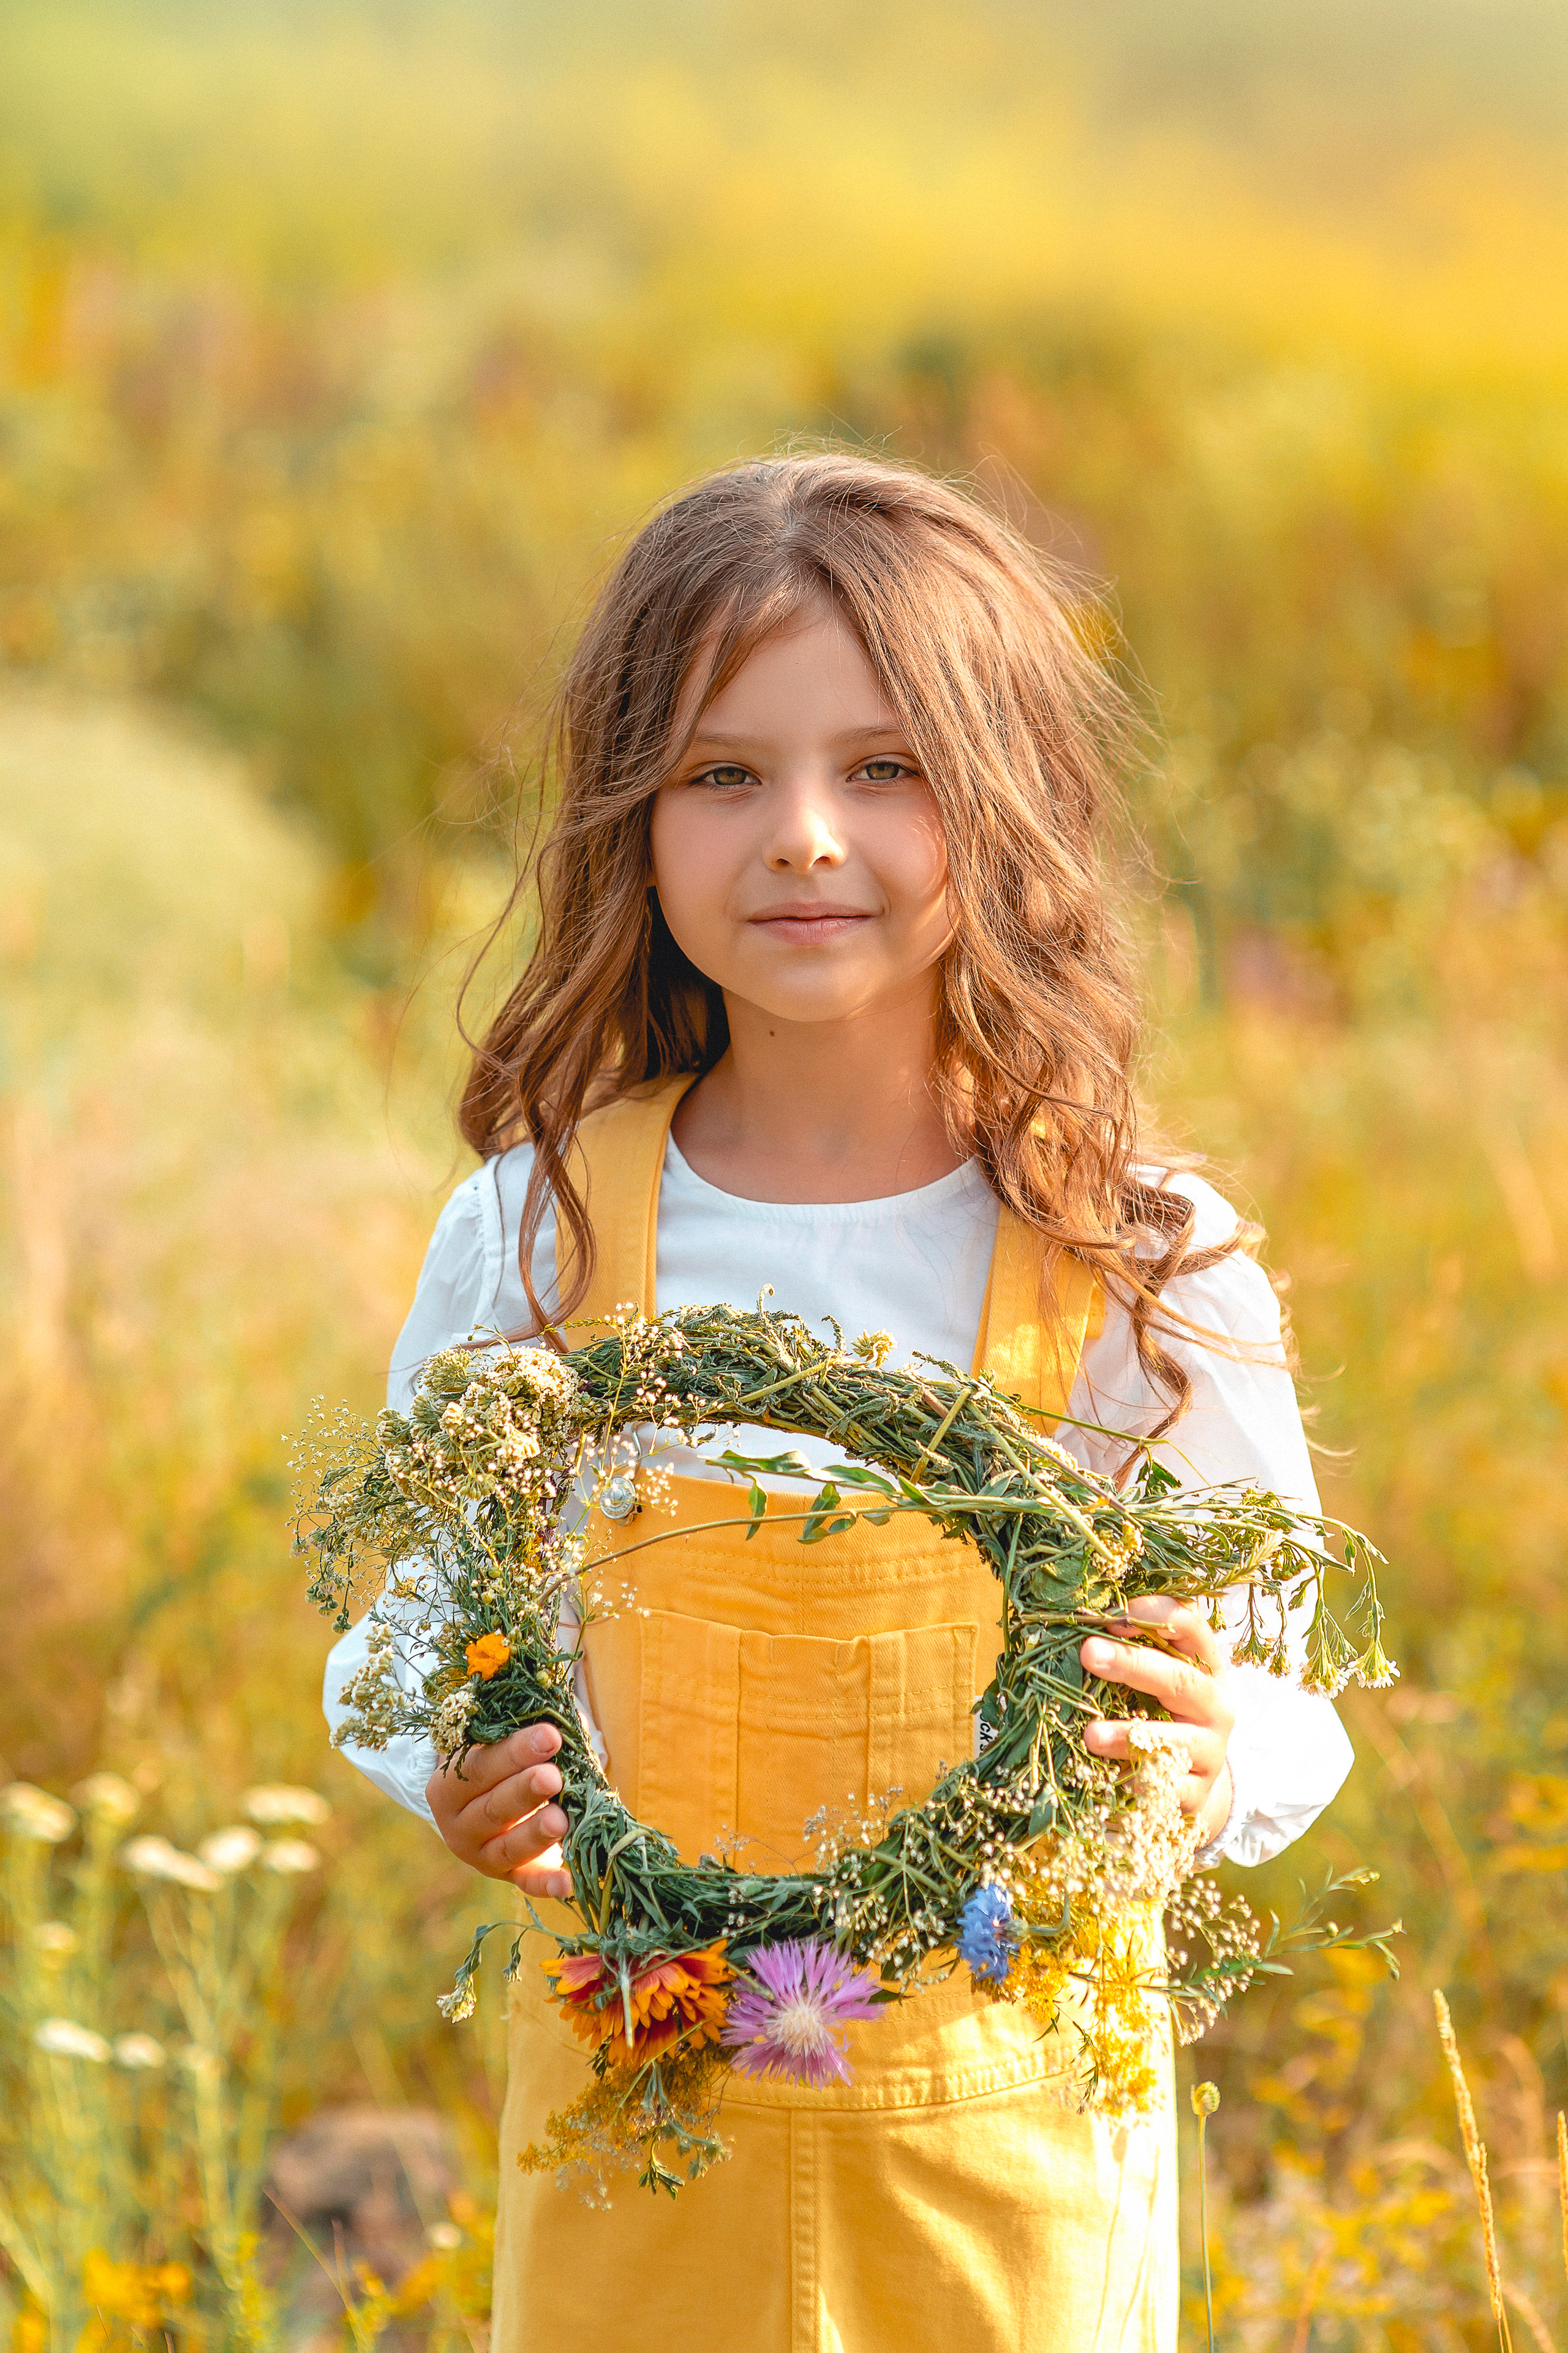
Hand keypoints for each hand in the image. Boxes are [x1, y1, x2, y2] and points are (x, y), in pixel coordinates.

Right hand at [425, 1724, 572, 1898]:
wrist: (484, 1800)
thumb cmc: (498, 1760)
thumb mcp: (498, 1741)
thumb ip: (529, 1729)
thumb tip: (569, 1721)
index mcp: (448, 1786)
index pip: (479, 1767)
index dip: (514, 1752)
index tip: (551, 1735)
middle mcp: (459, 1825)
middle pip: (492, 1808)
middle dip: (525, 1791)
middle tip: (553, 1776)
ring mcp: (482, 1856)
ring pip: (508, 1848)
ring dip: (535, 1834)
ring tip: (561, 1819)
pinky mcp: (508, 1876)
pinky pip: (526, 1883)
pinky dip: (546, 1884)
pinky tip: (567, 1881)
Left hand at [1079, 1597, 1234, 1845]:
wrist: (1191, 1779)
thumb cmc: (1160, 1711)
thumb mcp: (1155, 1676)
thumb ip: (1130, 1647)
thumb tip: (1079, 1615)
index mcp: (1205, 1666)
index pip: (1191, 1627)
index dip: (1155, 1614)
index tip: (1112, 1613)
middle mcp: (1215, 1706)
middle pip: (1180, 1680)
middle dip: (1133, 1664)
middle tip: (1088, 1653)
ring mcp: (1209, 1753)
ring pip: (1174, 1743)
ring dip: (1129, 1736)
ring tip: (1091, 1735)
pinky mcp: (1195, 1795)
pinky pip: (1164, 1791)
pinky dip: (1135, 1786)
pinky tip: (1104, 1782)